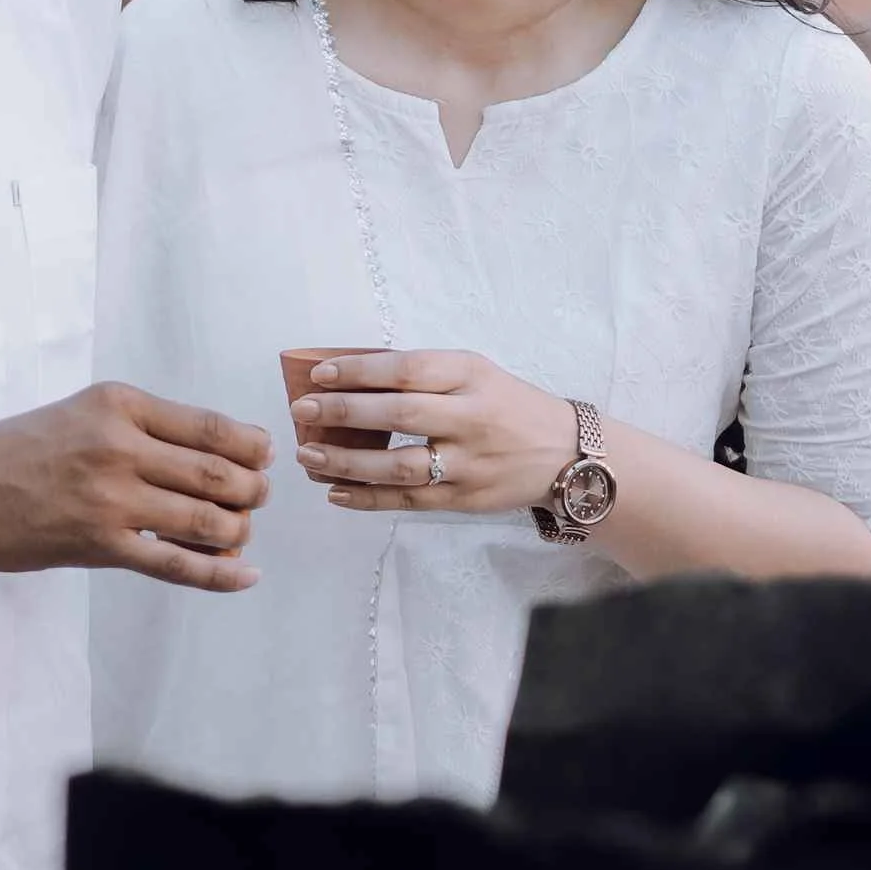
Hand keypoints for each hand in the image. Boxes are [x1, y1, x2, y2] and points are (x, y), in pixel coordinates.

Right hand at [0, 383, 269, 592]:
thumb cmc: (13, 451)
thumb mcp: (79, 412)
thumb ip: (139, 425)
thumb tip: (209, 452)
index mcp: (118, 405)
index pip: (208, 425)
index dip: (250, 445)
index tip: (262, 455)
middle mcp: (119, 447)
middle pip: (218, 473)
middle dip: (253, 490)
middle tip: (257, 497)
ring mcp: (111, 500)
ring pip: (206, 519)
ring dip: (239, 530)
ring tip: (239, 531)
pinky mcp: (100, 546)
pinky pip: (177, 564)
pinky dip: (220, 574)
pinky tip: (245, 576)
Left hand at [292, 352, 582, 517]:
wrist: (567, 454)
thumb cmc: (508, 406)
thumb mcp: (476, 374)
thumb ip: (424, 375)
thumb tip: (351, 377)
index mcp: (471, 376)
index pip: (407, 369)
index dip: (359, 371)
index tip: (320, 374)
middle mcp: (472, 418)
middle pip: (400, 414)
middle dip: (344, 412)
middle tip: (303, 410)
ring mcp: (469, 463)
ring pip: (399, 466)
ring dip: (347, 463)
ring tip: (309, 457)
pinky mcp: (464, 499)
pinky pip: (407, 500)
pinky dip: (367, 498)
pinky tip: (336, 492)